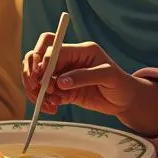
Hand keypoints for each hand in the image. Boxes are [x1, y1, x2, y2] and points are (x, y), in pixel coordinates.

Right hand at [22, 33, 139, 116]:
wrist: (125, 101)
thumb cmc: (120, 83)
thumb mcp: (107, 76)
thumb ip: (84, 76)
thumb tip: (60, 82)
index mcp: (79, 50)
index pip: (53, 49)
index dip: (44, 61)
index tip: (41, 76)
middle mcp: (68, 60)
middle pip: (39, 57)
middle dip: (32, 71)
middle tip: (36, 87)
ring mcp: (63, 75)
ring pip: (38, 76)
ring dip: (36, 89)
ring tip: (46, 102)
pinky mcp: (62, 90)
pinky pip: (45, 93)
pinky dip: (44, 101)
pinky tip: (52, 108)